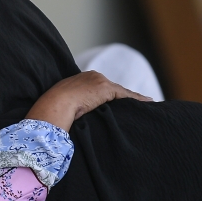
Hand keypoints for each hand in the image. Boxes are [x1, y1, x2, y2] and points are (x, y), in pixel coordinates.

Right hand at [26, 71, 150, 131]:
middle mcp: (91, 76)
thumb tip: (71, 124)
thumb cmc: (53, 110)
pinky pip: (126, 95)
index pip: (98, 88)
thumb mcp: (62, 107)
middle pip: (111, 88)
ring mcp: (99, 81)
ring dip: (132, 99)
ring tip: (145, 104)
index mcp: (79, 80)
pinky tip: (148, 103)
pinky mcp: (106, 88)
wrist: (55, 105)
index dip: (106, 97)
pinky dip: (137, 99)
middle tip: (133, 105)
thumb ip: (71, 109)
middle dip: (122, 97)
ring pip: (120, 91)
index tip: (115, 104)